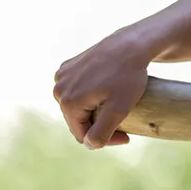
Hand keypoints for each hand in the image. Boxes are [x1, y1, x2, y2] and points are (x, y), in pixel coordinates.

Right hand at [53, 32, 151, 148]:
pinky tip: (105, 94)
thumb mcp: (119, 108)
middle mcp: (58, 89)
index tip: (127, 137)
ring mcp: (62, 76)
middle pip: (77, 120)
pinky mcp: (68, 66)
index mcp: (68, 102)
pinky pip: (76, 89)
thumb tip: (89, 145)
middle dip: (99, 125)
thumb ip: (102, 132)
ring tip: (114, 108)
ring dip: (93, 111)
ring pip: (76, 105)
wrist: (132, 44)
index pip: (83, 135)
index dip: (105, 140)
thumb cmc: (128, 76)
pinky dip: (89, 95)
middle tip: (123, 125)